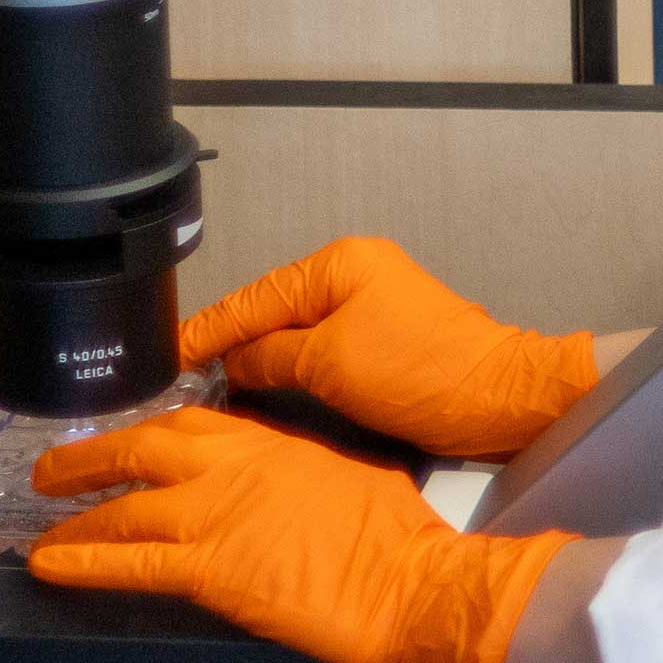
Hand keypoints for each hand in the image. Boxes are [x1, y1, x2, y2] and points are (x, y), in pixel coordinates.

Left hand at [28, 410, 570, 662]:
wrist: (409, 583)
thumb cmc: (398, 535)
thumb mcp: (351, 475)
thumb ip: (303, 472)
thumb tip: (284, 485)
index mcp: (272, 444)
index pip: (193, 423)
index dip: (149, 431)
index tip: (125, 439)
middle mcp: (233, 469)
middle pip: (142, 449)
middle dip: (90, 458)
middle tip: (53, 471)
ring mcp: (214, 517)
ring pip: (123, 507)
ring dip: (76, 515)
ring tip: (43, 525)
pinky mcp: (208, 571)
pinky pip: (128, 563)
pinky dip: (83, 563)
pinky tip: (49, 565)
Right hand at [180, 236, 601, 458]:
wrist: (495, 398)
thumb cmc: (419, 373)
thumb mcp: (328, 363)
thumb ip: (270, 356)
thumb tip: (231, 361)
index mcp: (340, 264)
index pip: (254, 296)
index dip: (207, 328)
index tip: (166, 354)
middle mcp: (353, 274)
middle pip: (271, 309)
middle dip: (227, 341)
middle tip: (176, 376)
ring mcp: (369, 305)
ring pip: (293, 331)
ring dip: (256, 357)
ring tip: (207, 385)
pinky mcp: (382, 340)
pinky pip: (319, 348)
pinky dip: (288, 366)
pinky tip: (260, 387)